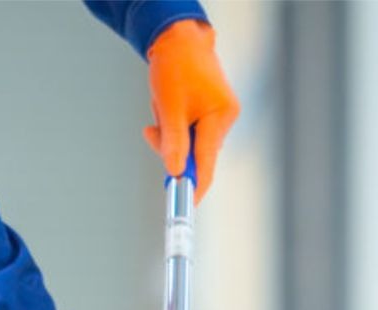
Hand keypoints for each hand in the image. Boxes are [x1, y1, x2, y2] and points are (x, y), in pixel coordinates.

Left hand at [142, 19, 239, 200]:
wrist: (177, 37)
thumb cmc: (175, 66)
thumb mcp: (169, 107)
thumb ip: (173, 142)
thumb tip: (175, 172)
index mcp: (220, 117)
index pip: (208, 161)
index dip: (196, 184)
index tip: (187, 204)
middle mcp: (224, 118)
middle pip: (196, 152)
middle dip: (171, 145)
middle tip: (153, 130)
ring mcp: (218, 114)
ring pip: (189, 141)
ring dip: (169, 131)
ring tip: (162, 105)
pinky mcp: (209, 109)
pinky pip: (188, 128)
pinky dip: (173, 123)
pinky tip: (167, 104)